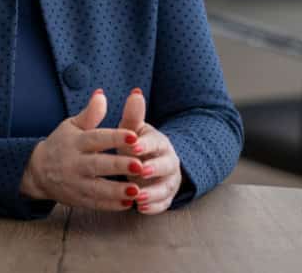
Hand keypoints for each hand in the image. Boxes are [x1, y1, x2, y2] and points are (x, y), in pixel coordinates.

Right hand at [20, 89, 144, 210]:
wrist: (38, 171)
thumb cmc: (61, 143)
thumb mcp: (72, 125)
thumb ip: (90, 113)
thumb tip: (101, 94)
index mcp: (76, 142)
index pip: (97, 139)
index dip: (115, 138)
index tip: (134, 136)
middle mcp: (74, 163)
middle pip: (98, 165)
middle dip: (119, 166)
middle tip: (140, 166)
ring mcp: (75, 183)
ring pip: (97, 189)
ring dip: (117, 191)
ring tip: (136, 190)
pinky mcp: (77, 199)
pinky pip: (95, 204)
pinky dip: (110, 205)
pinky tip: (127, 204)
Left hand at [118, 88, 182, 214]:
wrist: (148, 161)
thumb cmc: (136, 143)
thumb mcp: (133, 130)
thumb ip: (133, 115)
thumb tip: (135, 92)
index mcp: (160, 142)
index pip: (156, 142)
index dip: (145, 144)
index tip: (133, 145)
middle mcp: (169, 160)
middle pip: (166, 165)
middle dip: (153, 168)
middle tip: (139, 171)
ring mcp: (169, 179)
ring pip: (165, 186)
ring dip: (152, 192)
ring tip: (137, 197)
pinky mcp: (165, 196)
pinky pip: (163, 203)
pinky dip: (153, 207)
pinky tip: (140, 209)